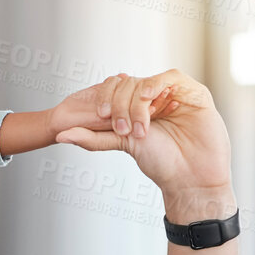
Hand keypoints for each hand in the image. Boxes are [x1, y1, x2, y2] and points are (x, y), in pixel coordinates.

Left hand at [53, 70, 232, 216]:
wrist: (190, 176)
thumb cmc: (161, 162)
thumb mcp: (122, 145)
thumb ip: (93, 138)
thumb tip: (60, 135)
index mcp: (138, 107)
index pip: (115, 89)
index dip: (105, 98)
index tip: (102, 117)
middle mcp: (156, 97)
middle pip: (127, 84)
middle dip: (119, 105)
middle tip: (122, 129)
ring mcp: (175, 93)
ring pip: (144, 82)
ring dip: (134, 102)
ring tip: (137, 128)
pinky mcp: (194, 92)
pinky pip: (171, 77)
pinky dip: (154, 86)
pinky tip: (148, 103)